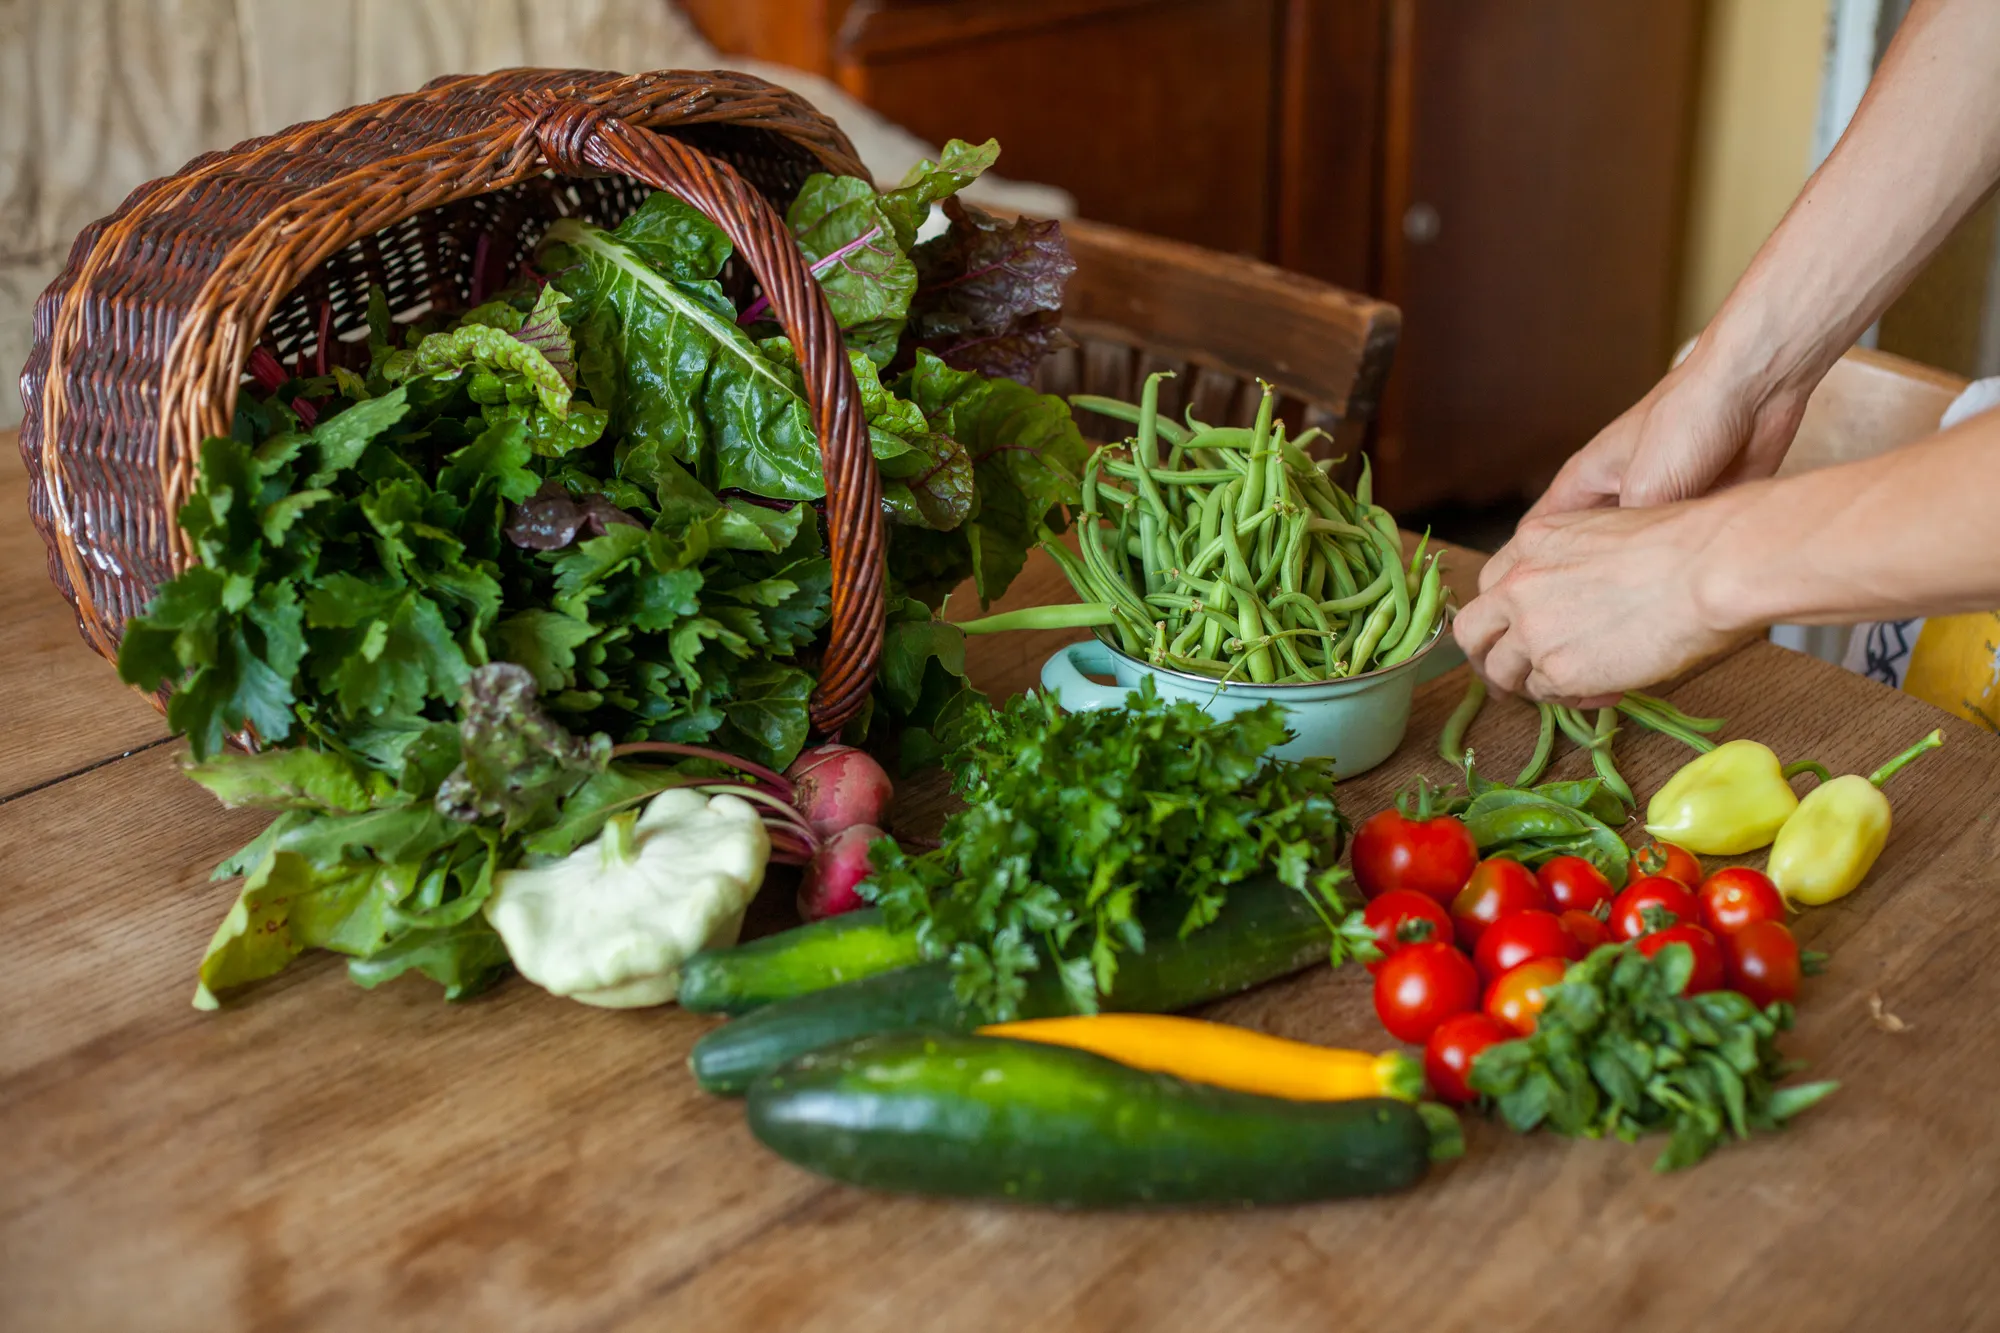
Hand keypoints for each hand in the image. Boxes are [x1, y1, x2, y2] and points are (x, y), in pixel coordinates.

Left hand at [1455, 499, 1748, 702]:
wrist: (1709, 568)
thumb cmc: (1685, 544)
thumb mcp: (1608, 535)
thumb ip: (1574, 566)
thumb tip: (1579, 603)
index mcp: (1533, 540)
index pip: (1491, 581)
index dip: (1501, 611)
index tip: (1513, 629)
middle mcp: (1519, 584)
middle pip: (1473, 630)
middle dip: (1485, 655)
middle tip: (1505, 676)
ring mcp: (1532, 630)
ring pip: (1502, 671)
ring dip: (1525, 684)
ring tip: (1561, 690)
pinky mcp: (1557, 670)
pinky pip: (1546, 694)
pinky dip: (1568, 698)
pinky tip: (1602, 692)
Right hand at [1481, 348, 1811, 601]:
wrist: (1753, 391)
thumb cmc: (1686, 421)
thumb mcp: (1645, 486)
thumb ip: (1625, 539)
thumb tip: (1617, 588)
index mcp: (1583, 483)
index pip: (1533, 539)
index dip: (1523, 577)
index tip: (1520, 614)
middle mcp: (1612, 498)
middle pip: (1576, 558)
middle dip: (1571, 595)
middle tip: (1566, 636)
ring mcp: (1652, 508)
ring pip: (1624, 563)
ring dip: (1622, 591)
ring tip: (1613, 632)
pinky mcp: (1690, 514)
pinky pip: (1667, 559)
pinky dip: (1665, 582)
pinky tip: (1664, 610)